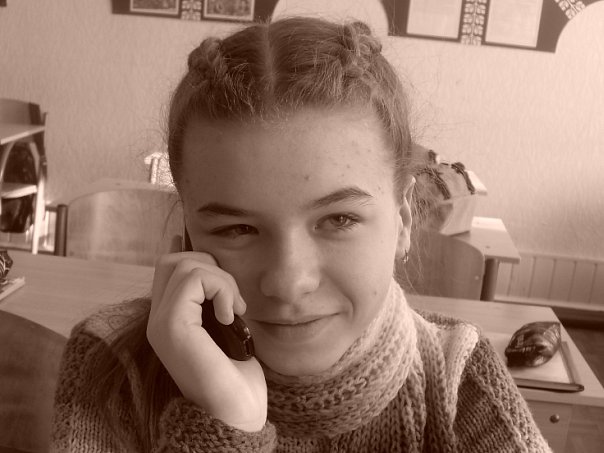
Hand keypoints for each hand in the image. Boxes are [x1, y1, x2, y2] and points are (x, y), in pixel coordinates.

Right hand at [147, 252, 266, 431]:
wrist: (237, 414)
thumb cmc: (238, 377)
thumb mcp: (228, 330)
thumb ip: (216, 302)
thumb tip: (218, 269)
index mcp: (169, 321)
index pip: (166, 270)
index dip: (191, 253)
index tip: (214, 257)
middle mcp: (157, 321)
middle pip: (171, 261)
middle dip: (210, 266)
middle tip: (232, 298)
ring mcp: (160, 323)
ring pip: (183, 265)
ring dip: (221, 279)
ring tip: (235, 310)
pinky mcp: (172, 326)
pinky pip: (193, 279)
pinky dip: (221, 288)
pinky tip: (231, 317)